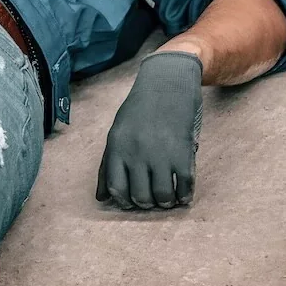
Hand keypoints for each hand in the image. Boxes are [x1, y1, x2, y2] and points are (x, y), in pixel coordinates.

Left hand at [98, 51, 202, 209]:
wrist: (168, 81)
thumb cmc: (140, 108)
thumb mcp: (117, 131)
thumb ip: (107, 165)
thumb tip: (101, 199)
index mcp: (117, 147)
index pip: (116, 189)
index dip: (124, 202)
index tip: (132, 202)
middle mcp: (137, 152)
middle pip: (140, 196)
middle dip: (147, 204)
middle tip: (152, 199)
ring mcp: (161, 153)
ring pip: (162, 196)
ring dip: (166, 203)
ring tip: (168, 198)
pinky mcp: (184, 152)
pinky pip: (185, 186)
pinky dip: (185, 196)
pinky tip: (183, 194)